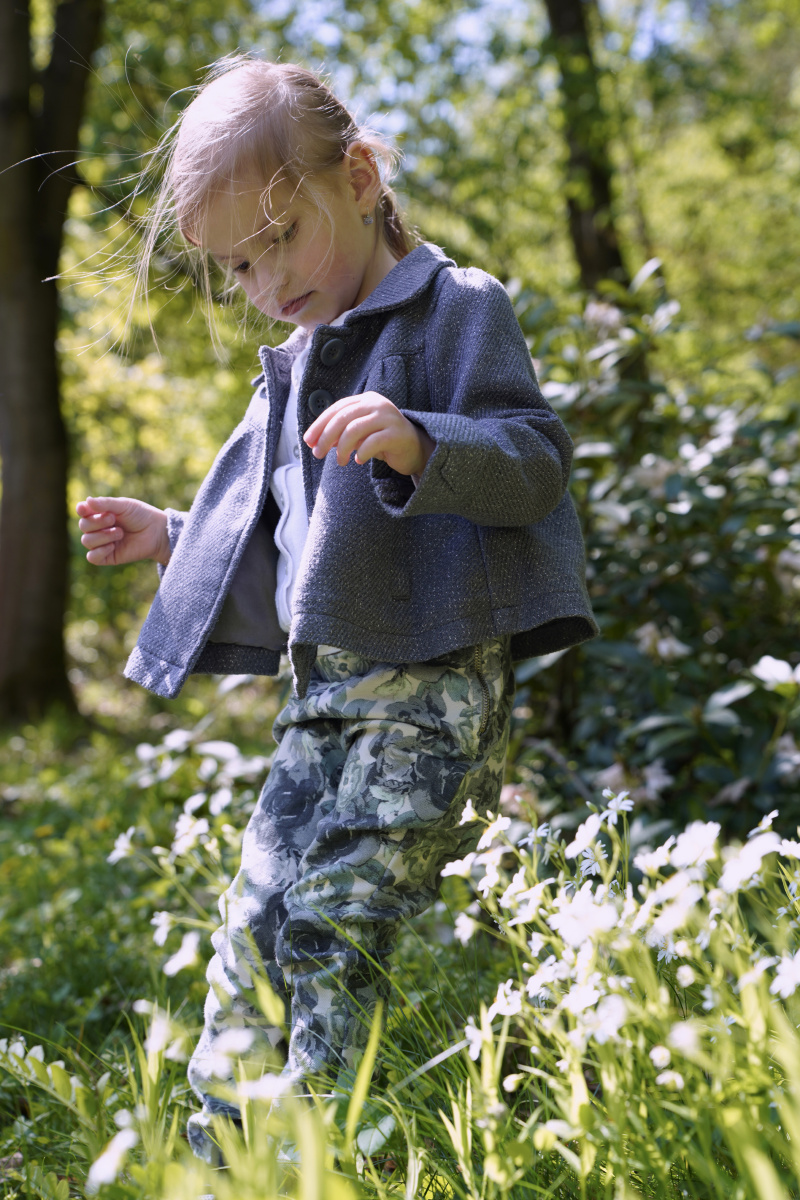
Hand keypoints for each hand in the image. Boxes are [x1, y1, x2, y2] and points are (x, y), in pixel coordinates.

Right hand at [76, 496, 170, 566]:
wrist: (157, 532)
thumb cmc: (141, 516)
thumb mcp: (124, 505)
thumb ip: (106, 504)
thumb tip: (86, 502)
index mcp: (100, 513)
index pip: (82, 512)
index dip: (82, 510)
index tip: (86, 509)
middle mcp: (98, 528)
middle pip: (83, 526)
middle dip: (97, 522)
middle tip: (113, 519)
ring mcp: (102, 543)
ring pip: (86, 541)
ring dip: (102, 536)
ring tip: (120, 533)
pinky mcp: (108, 557)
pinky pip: (92, 557)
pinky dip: (100, 551)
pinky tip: (112, 546)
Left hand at [304, 391, 434, 475]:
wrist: (415, 449)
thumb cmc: (383, 440)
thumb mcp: (359, 434)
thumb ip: (341, 433)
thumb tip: (315, 441)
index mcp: (366, 399)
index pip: (337, 408)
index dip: (320, 424)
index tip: (308, 441)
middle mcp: (377, 404)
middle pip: (343, 418)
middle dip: (326, 437)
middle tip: (318, 454)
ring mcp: (388, 417)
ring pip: (355, 429)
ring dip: (343, 447)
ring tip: (341, 461)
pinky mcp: (397, 433)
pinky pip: (373, 442)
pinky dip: (362, 453)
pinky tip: (358, 461)